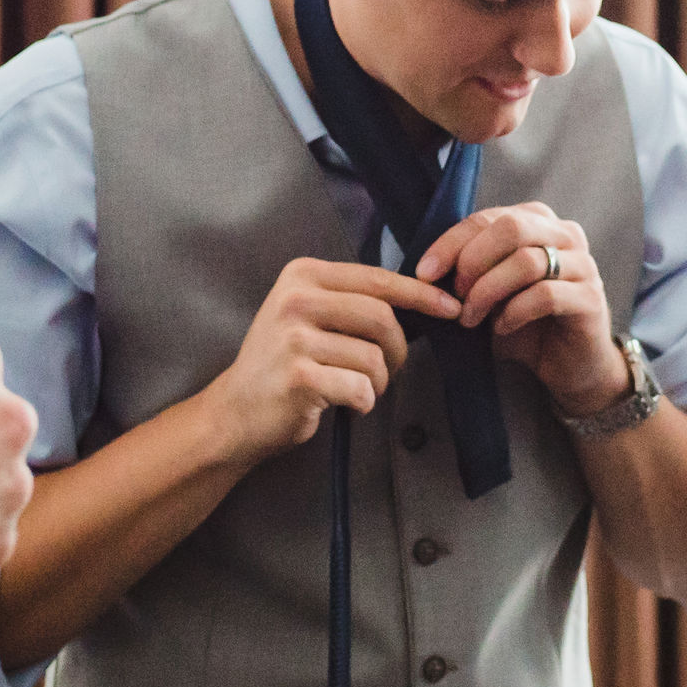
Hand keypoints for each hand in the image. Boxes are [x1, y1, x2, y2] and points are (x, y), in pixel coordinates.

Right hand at [201, 258, 463, 465]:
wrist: (235, 412)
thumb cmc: (284, 364)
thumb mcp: (308, 315)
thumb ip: (352, 301)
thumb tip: (424, 298)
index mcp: (303, 274)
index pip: (377, 279)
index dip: (421, 294)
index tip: (451, 308)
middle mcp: (295, 299)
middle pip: (382, 318)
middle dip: (397, 350)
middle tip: (386, 370)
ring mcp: (294, 338)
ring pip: (373, 358)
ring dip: (377, 383)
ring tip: (355, 389)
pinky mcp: (298, 377)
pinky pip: (360, 388)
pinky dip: (363, 403)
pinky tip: (344, 404)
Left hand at [419, 203, 619, 417]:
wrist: (568, 366)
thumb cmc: (525, 323)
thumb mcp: (490, 290)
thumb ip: (468, 271)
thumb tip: (426, 269)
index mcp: (538, 221)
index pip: (488, 217)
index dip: (451, 242)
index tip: (424, 272)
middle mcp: (565, 234)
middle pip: (511, 227)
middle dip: (473, 261)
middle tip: (455, 294)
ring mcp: (583, 265)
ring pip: (527, 261)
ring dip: (488, 291)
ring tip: (470, 318)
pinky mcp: (591, 298)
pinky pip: (545, 295)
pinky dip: (514, 312)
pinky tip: (501, 327)